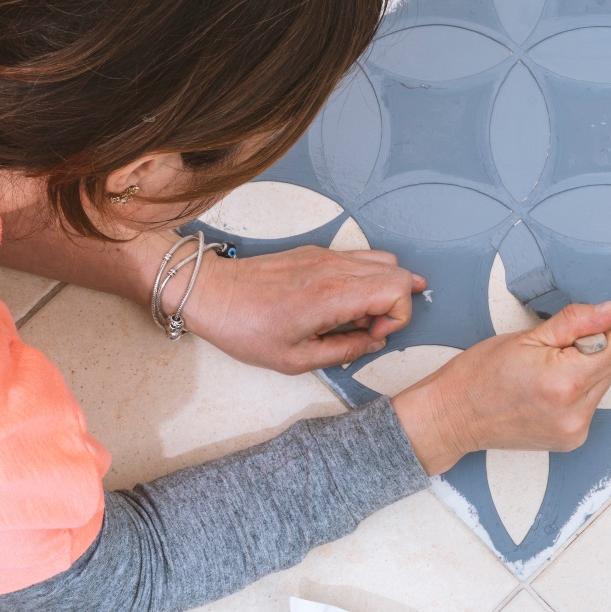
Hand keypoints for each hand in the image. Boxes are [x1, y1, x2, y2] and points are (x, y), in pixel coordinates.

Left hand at [164, 245, 426, 374]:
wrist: (212, 294)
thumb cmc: (246, 328)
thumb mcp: (296, 359)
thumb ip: (345, 351)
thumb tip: (372, 342)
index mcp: (333, 294)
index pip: (398, 288)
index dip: (397, 316)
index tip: (373, 334)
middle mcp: (334, 267)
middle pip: (397, 272)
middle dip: (394, 304)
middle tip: (367, 327)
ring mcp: (325, 255)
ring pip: (382, 261)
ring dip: (381, 289)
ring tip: (355, 315)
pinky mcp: (315, 251)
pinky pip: (357, 259)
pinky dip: (363, 280)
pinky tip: (339, 303)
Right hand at [391, 302, 610, 474]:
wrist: (454, 416)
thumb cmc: (479, 374)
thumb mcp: (526, 336)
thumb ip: (576, 321)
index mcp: (565, 383)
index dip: (599, 329)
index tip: (573, 330)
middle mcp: (575, 413)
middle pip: (610, 366)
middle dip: (587, 351)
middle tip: (548, 353)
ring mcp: (574, 431)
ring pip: (601, 386)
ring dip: (582, 373)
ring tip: (543, 374)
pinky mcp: (571, 440)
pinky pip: (588, 405)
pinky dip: (574, 394)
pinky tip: (544, 392)